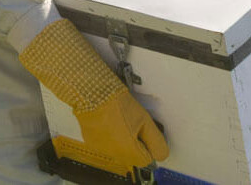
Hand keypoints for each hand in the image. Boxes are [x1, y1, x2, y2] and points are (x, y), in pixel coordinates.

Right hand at [20, 19, 167, 176]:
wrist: (91, 92)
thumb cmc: (117, 103)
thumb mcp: (145, 120)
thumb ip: (156, 141)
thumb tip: (161, 154)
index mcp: (129, 151)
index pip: (147, 159)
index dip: (148, 144)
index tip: (144, 130)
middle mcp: (114, 154)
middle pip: (132, 156)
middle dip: (135, 142)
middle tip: (133, 123)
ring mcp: (100, 147)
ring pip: (118, 149)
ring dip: (122, 139)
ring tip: (119, 119)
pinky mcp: (90, 140)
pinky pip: (105, 143)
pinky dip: (108, 135)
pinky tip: (107, 121)